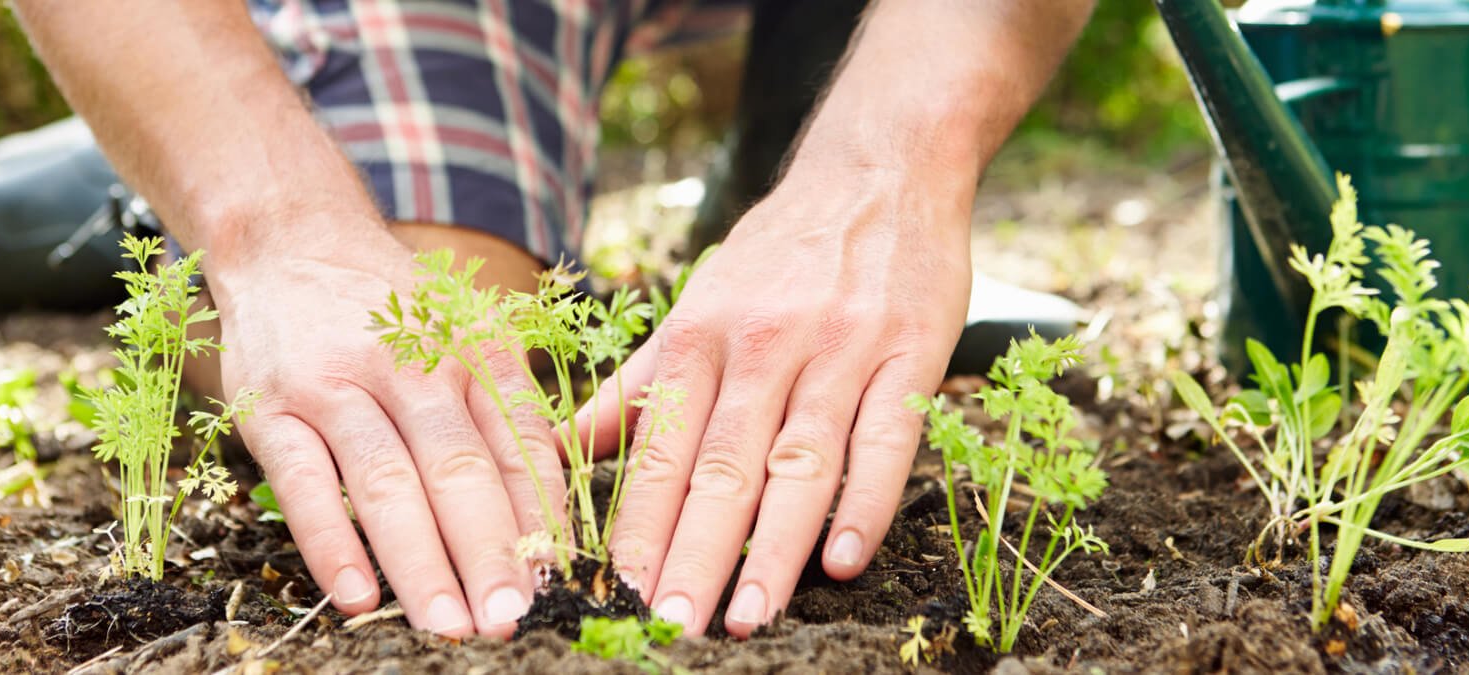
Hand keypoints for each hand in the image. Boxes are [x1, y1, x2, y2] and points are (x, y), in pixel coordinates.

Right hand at [206, 220, 564, 638]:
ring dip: (421, 561)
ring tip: (450, 624)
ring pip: (386, 483)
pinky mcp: (271, 408)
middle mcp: (410, 365)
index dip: (540, 517)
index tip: (558, 582)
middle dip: (489, 552)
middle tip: (511, 618)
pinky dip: (331, 543)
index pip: (518, 442)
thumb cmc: (393, 309)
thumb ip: (505, 412)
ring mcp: (336, 386)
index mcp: (472, 349)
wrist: (289, 239)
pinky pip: (303, 483)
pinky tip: (358, 596)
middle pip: (458, 470)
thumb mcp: (465, 334)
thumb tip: (550, 517)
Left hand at [587, 173, 973, 636]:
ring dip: (774, 548)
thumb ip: (637, 385)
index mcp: (701, 338)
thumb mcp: (697, 305)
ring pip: (799, 462)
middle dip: (693, 555)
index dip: (640, 528)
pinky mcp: (910, 353)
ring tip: (748, 618)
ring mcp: (839, 350)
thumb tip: (559, 447)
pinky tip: (845, 560)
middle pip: (722, 467)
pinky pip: (887, 437)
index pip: (662, 451)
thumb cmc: (780, 252)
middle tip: (671, 627)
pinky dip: (866, 501)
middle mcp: (762, 346)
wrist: (879, 169)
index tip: (617, 595)